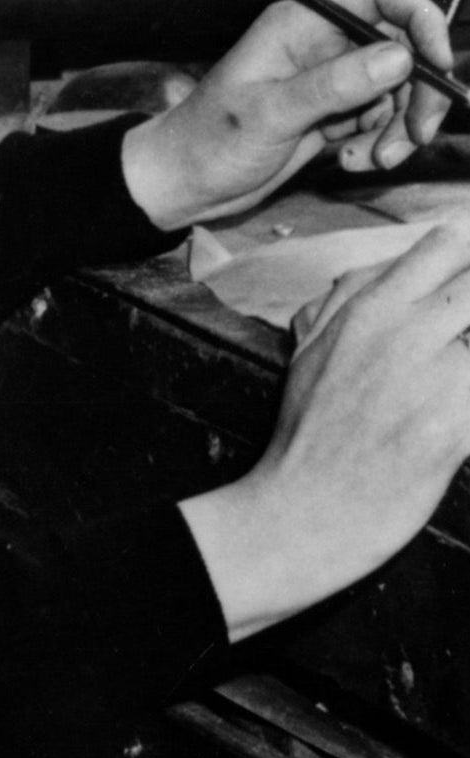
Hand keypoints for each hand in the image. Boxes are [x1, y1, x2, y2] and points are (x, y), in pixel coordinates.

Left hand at [122, 0, 453, 228]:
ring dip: (397, 127)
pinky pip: (382, 119)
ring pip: (399, 88)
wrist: (185, 182)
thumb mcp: (270, 114)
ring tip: (369, 161)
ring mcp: (330, 78)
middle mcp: (321, 43)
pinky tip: (350, 162)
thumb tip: (400, 57)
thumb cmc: (210, 141)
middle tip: (415, 136)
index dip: (420, 20)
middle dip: (418, 91)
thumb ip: (333, 86)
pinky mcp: (334, 112)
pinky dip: (380, 142)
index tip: (437, 67)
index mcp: (300, 23)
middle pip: (403, 45)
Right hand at [181, 221, 469, 641]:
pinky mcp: (455, 428)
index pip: (442, 249)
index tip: (466, 271)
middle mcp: (404, 332)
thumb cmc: (307, 434)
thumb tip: (381, 269)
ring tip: (454, 377)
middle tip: (459, 341)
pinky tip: (463, 411)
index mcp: (367, 309)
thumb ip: (343, 302)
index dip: (465, 255)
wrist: (304, 508)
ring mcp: (434, 379)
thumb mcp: (307, 351)